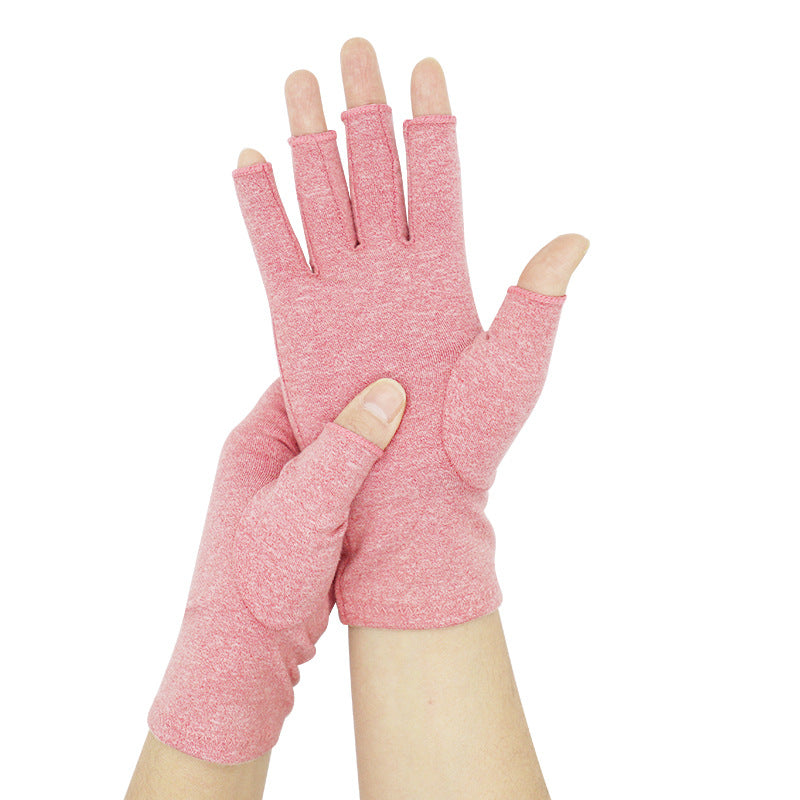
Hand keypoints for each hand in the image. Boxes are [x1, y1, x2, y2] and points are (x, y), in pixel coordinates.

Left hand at [147, 377, 404, 762]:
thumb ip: (346, 448)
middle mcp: (273, 462)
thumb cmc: (261, 579)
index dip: (346, 368)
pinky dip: (380, 484)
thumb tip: (389, 391)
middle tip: (425, 389)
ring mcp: (295, 495)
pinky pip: (354, 489)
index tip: (395, 356)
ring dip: (380, 450)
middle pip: (329, 417)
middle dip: (372, 408)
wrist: (247, 659)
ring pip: (346, 456)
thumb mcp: (306, 506)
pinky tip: (416, 477)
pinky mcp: (316, 525)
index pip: (303, 384)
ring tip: (430, 428)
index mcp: (257, 442)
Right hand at [233, 38, 588, 628]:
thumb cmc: (471, 443)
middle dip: (363, 109)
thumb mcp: (515, 371)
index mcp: (445, 270)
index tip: (424, 65)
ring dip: (309, 141)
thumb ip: (536, 302)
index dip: (430, 120)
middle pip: (375, 169)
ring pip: (322, 196)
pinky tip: (251, 158)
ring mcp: (342, 288)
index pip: (437, 175)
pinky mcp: (298, 319)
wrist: (412, 497)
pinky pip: (275, 250)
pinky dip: (261, 208)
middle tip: (353, 49)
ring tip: (298, 81)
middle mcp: (390, 267)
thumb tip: (576, 238)